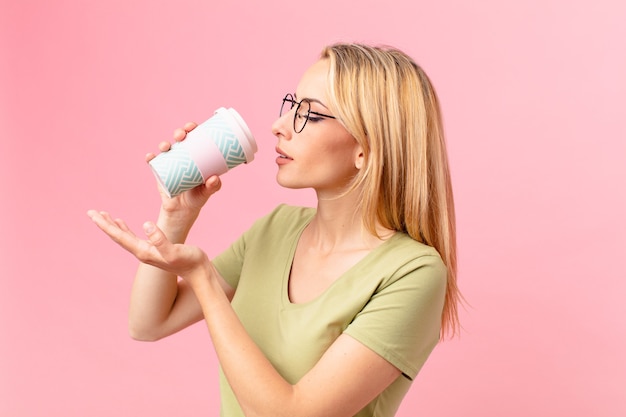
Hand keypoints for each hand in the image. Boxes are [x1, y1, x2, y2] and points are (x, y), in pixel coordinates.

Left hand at [87, 210, 210, 280]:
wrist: (198, 272)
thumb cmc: (189, 261)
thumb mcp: (175, 251)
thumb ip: (161, 240)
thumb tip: (146, 225)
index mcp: (144, 251)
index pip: (120, 236)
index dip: (106, 225)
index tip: (93, 214)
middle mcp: (142, 252)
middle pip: (118, 236)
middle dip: (104, 224)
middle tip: (91, 212)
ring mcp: (147, 251)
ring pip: (123, 236)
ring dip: (112, 225)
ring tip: (102, 215)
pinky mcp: (153, 248)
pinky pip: (133, 236)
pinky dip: (124, 228)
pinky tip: (121, 223)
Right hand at [146, 122, 221, 216]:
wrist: (183, 209)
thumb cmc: (198, 196)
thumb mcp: (207, 191)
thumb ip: (213, 186)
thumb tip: (215, 178)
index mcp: (196, 154)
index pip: (194, 137)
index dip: (192, 128)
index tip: (192, 127)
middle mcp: (182, 155)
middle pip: (180, 139)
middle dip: (179, 133)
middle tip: (181, 136)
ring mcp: (170, 162)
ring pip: (166, 148)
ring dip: (164, 144)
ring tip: (166, 147)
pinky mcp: (160, 171)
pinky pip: (154, 162)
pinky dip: (150, 158)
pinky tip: (150, 157)